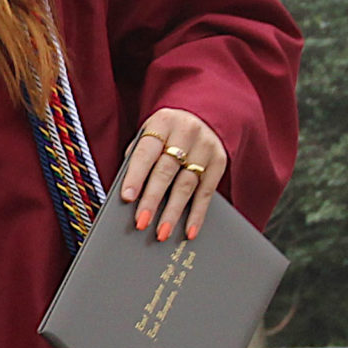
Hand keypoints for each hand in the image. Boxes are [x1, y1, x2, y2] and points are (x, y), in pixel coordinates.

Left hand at [119, 109, 228, 241]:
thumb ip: (138, 156)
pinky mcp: (219, 161)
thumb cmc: (167, 132)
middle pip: (166, 171)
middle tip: (142, 222)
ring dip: (173, 212)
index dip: (135, 176)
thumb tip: (128, 194)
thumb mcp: (151, 133)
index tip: (127, 198)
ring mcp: (205, 147)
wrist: (204, 115)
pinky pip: (206, 192)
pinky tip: (189, 231)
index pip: (146, 152)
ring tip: (162, 232)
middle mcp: (186, 132)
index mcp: (163, 123)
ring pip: (186, 184)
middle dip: (152, 199)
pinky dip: (197, 214)